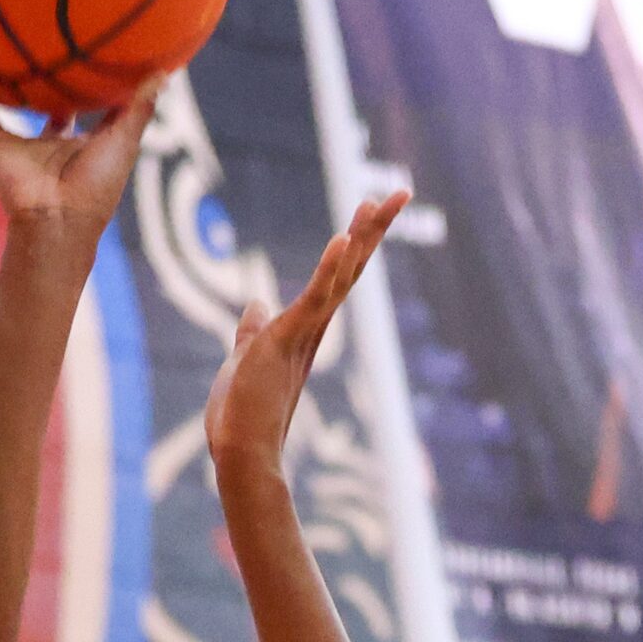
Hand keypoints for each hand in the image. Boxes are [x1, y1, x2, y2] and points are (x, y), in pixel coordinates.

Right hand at [0, 74, 160, 253]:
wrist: (59, 221)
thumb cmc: (98, 186)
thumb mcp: (124, 140)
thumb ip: (139, 107)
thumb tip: (164, 72)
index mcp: (83, 142)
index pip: (84, 107)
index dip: (86, 85)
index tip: (85, 57)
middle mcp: (50, 141)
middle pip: (38, 103)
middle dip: (33, 81)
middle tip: (27, 47)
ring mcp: (21, 145)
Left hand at [205, 190, 411, 470]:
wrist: (241, 450)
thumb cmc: (242, 413)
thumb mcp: (245, 357)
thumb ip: (252, 329)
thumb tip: (255, 303)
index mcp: (308, 328)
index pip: (338, 275)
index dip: (357, 239)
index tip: (372, 205)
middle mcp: (316, 326)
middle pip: (353, 266)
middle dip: (375, 227)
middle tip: (401, 191)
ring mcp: (306, 332)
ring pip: (341, 275)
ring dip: (360, 236)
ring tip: (376, 200)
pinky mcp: (288, 338)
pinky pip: (315, 297)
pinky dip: (330, 268)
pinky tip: (344, 238)